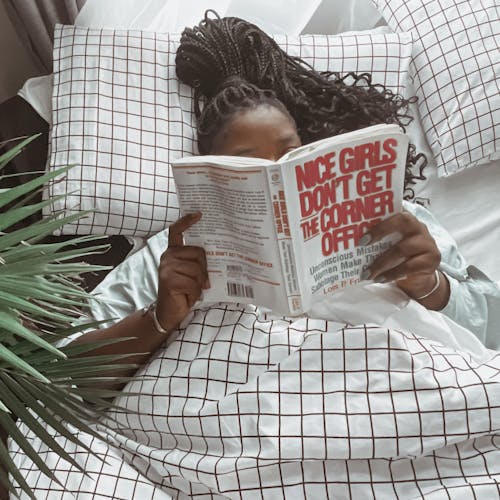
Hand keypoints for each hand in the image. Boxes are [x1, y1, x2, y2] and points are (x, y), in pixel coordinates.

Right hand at [156, 213, 208, 329]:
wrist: (169, 313)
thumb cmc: (183, 292)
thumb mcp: (191, 274)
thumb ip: (197, 262)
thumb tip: (216, 255)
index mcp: (173, 252)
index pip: (176, 231)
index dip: (186, 221)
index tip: (199, 214)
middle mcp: (168, 256)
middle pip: (197, 253)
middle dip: (204, 269)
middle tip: (201, 282)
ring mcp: (167, 267)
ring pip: (197, 269)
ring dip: (199, 284)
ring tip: (192, 291)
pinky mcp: (168, 280)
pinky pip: (193, 282)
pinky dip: (195, 292)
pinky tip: (188, 296)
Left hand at [361, 211, 445, 302]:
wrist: (418, 277)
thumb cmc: (397, 257)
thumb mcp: (388, 245)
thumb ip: (378, 238)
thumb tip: (350, 240)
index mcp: (407, 219)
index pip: (395, 208)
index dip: (380, 212)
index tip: (363, 220)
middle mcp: (419, 227)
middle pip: (403, 221)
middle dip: (380, 230)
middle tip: (362, 244)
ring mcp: (427, 243)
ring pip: (402, 249)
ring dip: (380, 262)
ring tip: (366, 273)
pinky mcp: (431, 260)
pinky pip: (408, 267)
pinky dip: (391, 274)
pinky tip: (379, 279)